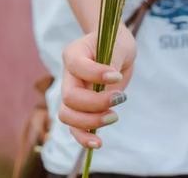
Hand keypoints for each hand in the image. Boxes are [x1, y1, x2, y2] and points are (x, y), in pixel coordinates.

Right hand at [58, 23, 136, 148]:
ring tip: (114, 116)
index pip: (77, 66)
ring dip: (90, 122)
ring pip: (68, 116)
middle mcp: (68, 74)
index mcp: (74, 53)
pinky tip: (98, 143)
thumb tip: (111, 81)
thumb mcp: (119, 45)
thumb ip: (112, 60)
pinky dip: (84, 137)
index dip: (96, 74)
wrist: (114, 47)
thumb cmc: (116, 43)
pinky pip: (74, 128)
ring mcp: (71, 92)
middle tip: (119, 98)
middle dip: (95, 104)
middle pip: (70, 97)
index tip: (116, 76)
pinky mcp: (80, 108)